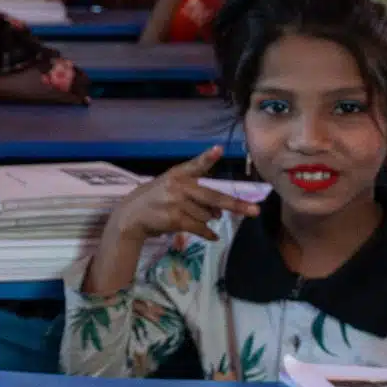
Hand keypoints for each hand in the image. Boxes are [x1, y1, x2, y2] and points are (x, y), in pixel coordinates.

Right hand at [103, 148, 255, 244]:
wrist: (132, 215)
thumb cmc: (155, 198)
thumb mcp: (170, 184)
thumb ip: (195, 192)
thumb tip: (220, 210)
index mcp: (178, 174)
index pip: (195, 164)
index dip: (207, 157)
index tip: (219, 149)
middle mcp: (179, 186)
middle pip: (214, 197)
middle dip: (236, 205)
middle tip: (255, 210)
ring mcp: (177, 203)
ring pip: (207, 215)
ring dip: (205, 220)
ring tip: (189, 217)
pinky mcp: (175, 219)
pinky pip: (200, 228)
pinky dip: (208, 234)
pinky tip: (212, 236)